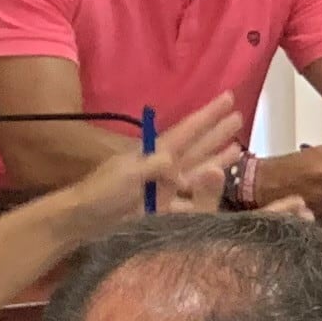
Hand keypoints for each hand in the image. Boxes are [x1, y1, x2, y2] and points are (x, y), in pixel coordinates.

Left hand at [56, 97, 244, 229]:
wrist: (83, 221)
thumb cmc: (100, 194)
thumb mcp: (125, 175)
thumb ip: (153, 167)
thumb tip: (179, 165)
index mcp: (154, 154)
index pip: (186, 131)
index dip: (207, 116)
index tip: (227, 99)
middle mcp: (163, 167)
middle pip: (196, 146)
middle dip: (216, 132)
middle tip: (239, 115)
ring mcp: (165, 188)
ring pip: (198, 169)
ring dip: (217, 158)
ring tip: (238, 147)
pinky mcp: (167, 210)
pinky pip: (194, 197)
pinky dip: (208, 190)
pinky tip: (220, 184)